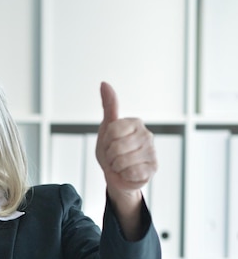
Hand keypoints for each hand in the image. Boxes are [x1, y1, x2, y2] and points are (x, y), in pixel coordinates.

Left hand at [95, 81, 157, 195]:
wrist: (117, 175)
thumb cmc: (112, 150)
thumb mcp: (106, 128)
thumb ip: (108, 106)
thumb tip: (104, 83)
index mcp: (135, 122)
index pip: (112, 130)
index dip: (105, 140)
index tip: (109, 143)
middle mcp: (147, 134)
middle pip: (116, 146)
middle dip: (109, 155)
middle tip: (114, 156)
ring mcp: (152, 151)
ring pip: (122, 161)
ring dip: (116, 166)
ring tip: (120, 164)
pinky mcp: (153, 167)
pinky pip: (131, 172)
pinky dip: (124, 175)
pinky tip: (129, 172)